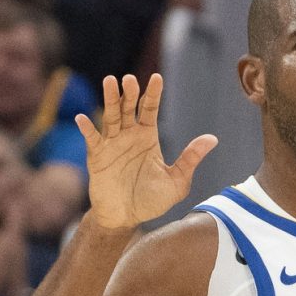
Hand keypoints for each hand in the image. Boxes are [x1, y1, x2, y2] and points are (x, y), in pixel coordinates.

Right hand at [75, 74, 216, 230]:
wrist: (127, 217)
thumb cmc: (151, 200)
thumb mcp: (177, 181)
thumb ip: (190, 159)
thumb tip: (212, 139)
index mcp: (148, 138)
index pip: (150, 110)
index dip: (153, 94)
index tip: (157, 78)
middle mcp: (129, 136)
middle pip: (129, 108)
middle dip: (130, 93)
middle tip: (130, 79)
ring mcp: (112, 144)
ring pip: (110, 117)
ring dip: (110, 100)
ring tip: (110, 82)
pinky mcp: (97, 157)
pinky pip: (92, 139)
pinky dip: (87, 128)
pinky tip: (83, 117)